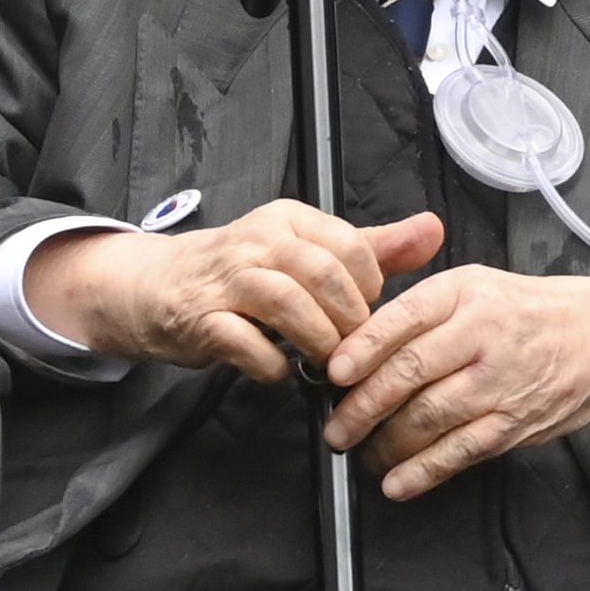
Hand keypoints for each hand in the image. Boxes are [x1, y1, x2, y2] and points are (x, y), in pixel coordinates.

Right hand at [25, 201, 442, 378]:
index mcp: (289, 220)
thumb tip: (433, 230)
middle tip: (353, 352)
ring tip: (323, 365)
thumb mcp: (306, 251)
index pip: (352, 247)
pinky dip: (272, 365)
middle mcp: (258, 240)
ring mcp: (226, 279)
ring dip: (317, 344)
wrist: (156, 286)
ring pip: (290, 305)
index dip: (370, 292)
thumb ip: (371, 246)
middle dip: (349, 323)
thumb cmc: (242, 273)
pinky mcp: (201, 319)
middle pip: (325, 276)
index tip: (367, 318)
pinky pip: (247, 344)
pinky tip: (279, 370)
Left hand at [322, 264, 589, 499]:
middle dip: (364, 405)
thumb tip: (357, 342)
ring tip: (361, 452)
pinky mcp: (516, 425)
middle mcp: (483, 336)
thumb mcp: (475, 285)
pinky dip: (425, 472)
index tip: (332, 371)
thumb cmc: (530, 310)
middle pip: (411, 372)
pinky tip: (397, 482)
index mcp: (466, 294)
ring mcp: (502, 383)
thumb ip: (422, 309)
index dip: (363, 348)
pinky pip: (462, 452)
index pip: (404, 319)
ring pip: (431, 418)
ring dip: (387, 443)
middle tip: (336, 426)